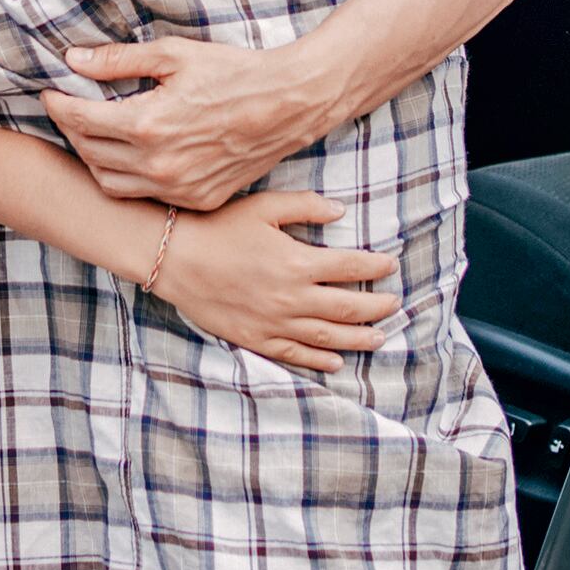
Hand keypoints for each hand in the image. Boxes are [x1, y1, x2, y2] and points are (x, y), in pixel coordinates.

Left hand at [44, 37, 334, 210]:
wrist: (289, 104)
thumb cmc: (234, 72)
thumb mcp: (174, 55)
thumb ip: (119, 60)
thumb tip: (73, 59)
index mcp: (148, 124)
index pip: (81, 120)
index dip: (58, 105)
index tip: (50, 92)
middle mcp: (159, 165)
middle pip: (90, 154)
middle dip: (72, 130)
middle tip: (69, 110)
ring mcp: (179, 188)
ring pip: (111, 184)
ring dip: (95, 159)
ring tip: (95, 134)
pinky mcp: (198, 199)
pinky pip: (146, 196)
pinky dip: (129, 178)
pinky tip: (131, 155)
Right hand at [154, 191, 397, 371]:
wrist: (175, 259)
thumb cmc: (218, 227)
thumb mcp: (264, 207)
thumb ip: (305, 207)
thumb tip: (340, 211)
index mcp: (298, 261)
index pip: (350, 267)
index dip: (375, 266)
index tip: (390, 264)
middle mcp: (292, 297)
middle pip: (348, 307)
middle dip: (376, 306)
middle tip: (394, 304)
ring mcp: (275, 322)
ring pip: (328, 337)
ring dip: (358, 337)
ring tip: (379, 337)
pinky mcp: (256, 339)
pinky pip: (296, 355)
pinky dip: (320, 362)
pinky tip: (337, 363)